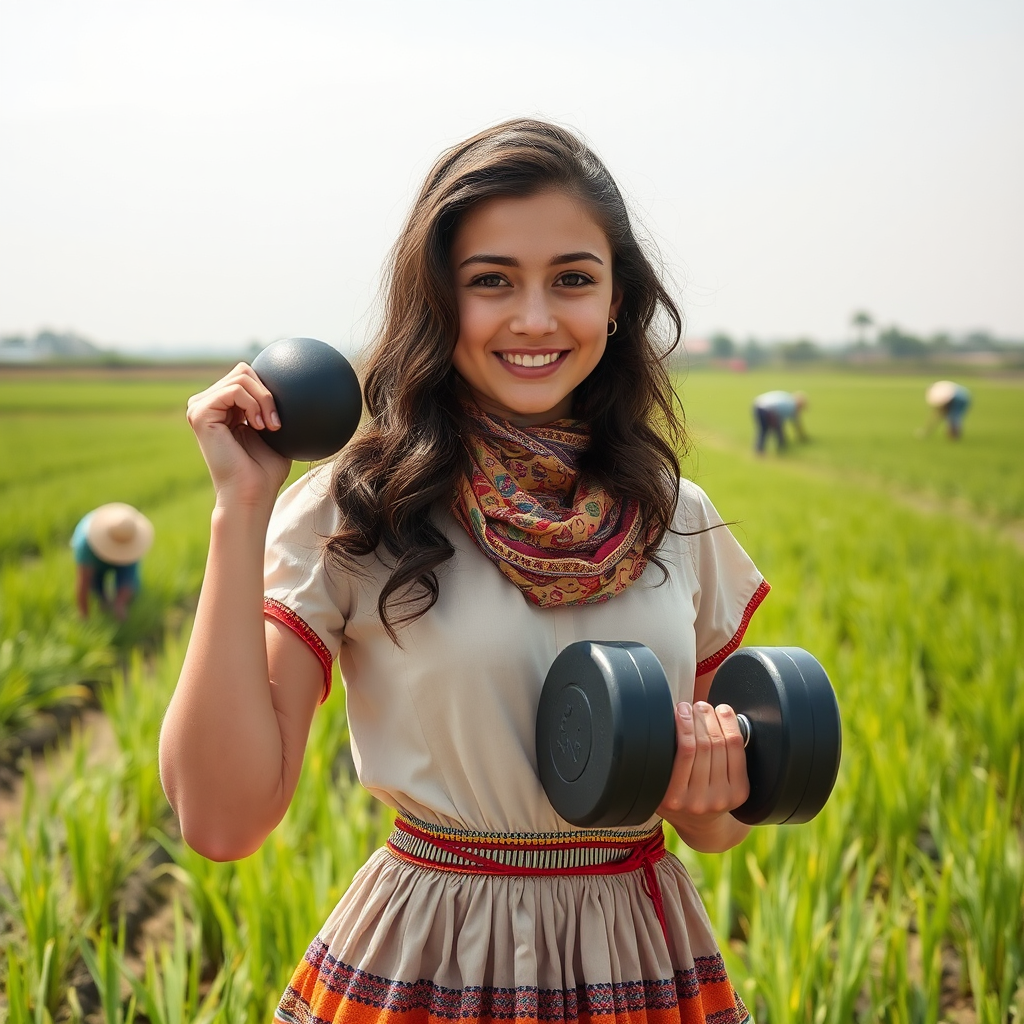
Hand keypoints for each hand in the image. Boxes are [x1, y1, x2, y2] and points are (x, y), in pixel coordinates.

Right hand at [186, 362, 291, 506]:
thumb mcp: (276, 431)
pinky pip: (234, 390)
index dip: (267, 388)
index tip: (279, 418)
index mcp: (222, 407)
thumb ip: (275, 408)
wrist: (252, 493)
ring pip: (241, 377)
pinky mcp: (199, 413)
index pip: (246, 375)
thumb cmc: (265, 470)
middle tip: (276, 423)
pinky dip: (253, 404)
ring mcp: (200, 408)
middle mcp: (207, 404)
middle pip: (243, 371)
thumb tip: (295, 384)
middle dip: (267, 393)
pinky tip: (259, 425)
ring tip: (270, 426)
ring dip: (264, 399)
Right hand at [657, 701, 749, 847]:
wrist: (701, 825)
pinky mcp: (739, 793)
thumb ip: (656, 760)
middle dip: (700, 717)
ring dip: (714, 719)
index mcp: (672, 798)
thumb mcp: (655, 785)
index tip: (680, 708)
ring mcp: (721, 798)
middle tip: (694, 705)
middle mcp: (698, 801)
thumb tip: (660, 716)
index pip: (685, 751)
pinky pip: (738, 751)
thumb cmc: (674, 795)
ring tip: (706, 708)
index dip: (685, 723)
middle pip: (705, 745)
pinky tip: (723, 714)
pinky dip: (731, 726)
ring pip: (722, 744)